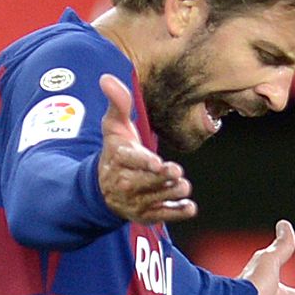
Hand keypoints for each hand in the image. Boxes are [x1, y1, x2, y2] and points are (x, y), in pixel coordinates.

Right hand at [95, 74, 194, 226]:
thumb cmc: (115, 151)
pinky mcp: (146, 214)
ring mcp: (135, 201)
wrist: (104, 188)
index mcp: (118, 159)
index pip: (130, 160)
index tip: (156, 162)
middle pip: (145, 182)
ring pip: (156, 199)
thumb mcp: (113, 126)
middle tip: (176, 172)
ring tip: (183, 185)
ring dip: (171, 192)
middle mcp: (125, 182)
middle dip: (161, 178)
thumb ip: (117, 103)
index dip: (144, 162)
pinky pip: (162, 215)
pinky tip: (190, 207)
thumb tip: (106, 78)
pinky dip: (176, 212)